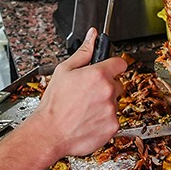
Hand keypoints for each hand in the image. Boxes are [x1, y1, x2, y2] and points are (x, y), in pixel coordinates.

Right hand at [29, 29, 125, 158]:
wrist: (50, 133)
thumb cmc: (54, 104)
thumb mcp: (64, 71)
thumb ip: (83, 52)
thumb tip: (92, 36)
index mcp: (98, 74)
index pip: (120, 63)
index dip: (113, 66)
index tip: (109, 70)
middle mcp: (108, 91)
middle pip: (117, 84)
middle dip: (106, 88)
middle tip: (88, 94)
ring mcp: (112, 110)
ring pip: (114, 103)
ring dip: (104, 105)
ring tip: (85, 109)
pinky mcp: (113, 126)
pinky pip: (113, 120)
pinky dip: (104, 121)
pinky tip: (88, 120)